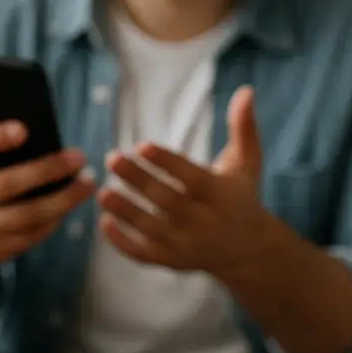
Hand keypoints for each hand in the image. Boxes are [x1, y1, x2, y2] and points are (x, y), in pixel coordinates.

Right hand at [0, 121, 96, 264]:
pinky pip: (30, 235)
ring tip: (87, 183)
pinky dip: (54, 219)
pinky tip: (71, 204)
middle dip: (46, 171)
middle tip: (79, 157)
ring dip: (62, 199)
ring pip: (25, 215)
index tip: (24, 129)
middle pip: (4, 185)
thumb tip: (45, 138)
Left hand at [97, 85, 276, 279]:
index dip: (166, 162)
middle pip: (166, 200)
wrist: (249, 252)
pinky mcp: (172, 262)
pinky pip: (144, 254)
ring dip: (124, 211)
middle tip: (110, 157)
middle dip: (137, 179)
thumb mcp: (247, 163)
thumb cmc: (241, 197)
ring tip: (102, 190)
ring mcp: (187, 245)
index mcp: (222, 195)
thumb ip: (243, 128)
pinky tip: (103, 222)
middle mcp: (205, 222)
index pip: (191, 177)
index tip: (141, 145)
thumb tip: (246, 90)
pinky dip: (123, 242)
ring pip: (151, 228)